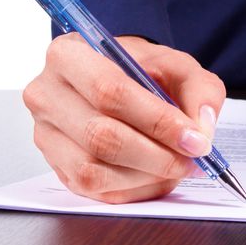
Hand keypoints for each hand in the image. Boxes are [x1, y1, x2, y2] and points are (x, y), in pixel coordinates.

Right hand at [23, 33, 225, 202]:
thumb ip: (199, 91)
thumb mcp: (179, 66)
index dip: (157, 121)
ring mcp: (45, 134)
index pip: (111, 92)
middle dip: (157, 155)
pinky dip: (134, 188)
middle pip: (102, 136)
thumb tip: (200, 130)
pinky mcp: (56, 166)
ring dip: (147, 176)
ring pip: (95, 170)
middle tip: (192, 158)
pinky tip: (157, 175)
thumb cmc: (145, 71)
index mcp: (69, 55)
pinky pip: (95, 189)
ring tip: (178, 166)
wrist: (120, 82)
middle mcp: (46, 94)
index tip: (194, 139)